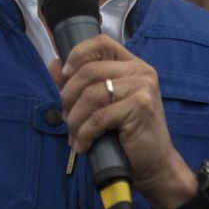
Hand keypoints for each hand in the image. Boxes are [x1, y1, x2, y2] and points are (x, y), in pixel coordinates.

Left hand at [51, 35, 195, 208]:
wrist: (155, 165)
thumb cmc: (128, 135)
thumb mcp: (102, 105)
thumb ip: (78, 83)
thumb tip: (54, 64)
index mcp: (132, 65)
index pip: (101, 43)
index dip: (77, 55)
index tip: (65, 75)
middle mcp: (140, 71)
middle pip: (89, 71)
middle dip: (69, 97)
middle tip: (68, 119)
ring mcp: (142, 87)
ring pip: (91, 95)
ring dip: (75, 120)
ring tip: (75, 136)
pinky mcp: (140, 107)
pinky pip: (99, 117)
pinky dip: (85, 134)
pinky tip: (84, 145)